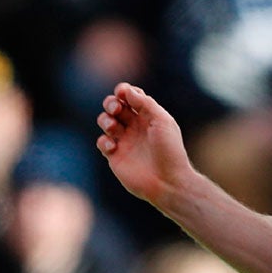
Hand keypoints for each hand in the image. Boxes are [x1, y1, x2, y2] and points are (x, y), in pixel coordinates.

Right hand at [95, 83, 191, 207]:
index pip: (131, 97)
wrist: (168, 182)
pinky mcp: (115, 156)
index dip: (124, 91)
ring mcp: (124, 141)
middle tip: (116, 108)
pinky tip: (112, 146)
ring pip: (105, 121)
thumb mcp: (162, 121)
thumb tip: (127, 91)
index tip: (122, 92)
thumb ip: (145, 103)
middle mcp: (135, 127)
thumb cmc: (169, 150)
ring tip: (113, 127)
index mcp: (148, 116)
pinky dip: (103, 141)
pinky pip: (101, 142)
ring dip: (105, 119)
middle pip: (115, 106)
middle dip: (111, 103)